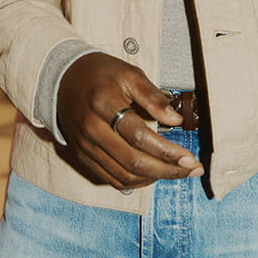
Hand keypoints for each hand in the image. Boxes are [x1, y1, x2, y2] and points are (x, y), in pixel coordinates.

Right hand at [56, 53, 203, 189]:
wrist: (65, 79)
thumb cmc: (102, 75)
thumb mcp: (130, 75)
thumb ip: (153, 97)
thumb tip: (176, 120)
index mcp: (104, 103)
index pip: (138, 136)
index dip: (166, 151)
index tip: (189, 158)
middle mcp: (91, 129)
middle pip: (133, 161)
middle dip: (167, 170)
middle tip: (191, 170)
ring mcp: (85, 146)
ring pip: (124, 175)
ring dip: (155, 179)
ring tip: (178, 172)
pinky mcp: (83, 157)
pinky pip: (112, 179)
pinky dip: (136, 182)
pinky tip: (154, 174)